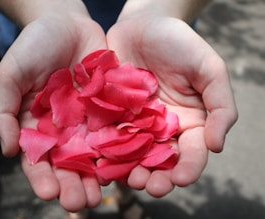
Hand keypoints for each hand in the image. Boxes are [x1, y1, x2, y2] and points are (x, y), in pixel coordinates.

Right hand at [0, 4, 106, 210]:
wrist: (65, 23)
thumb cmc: (33, 46)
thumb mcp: (10, 75)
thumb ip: (3, 111)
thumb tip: (5, 150)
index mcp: (36, 126)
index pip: (37, 159)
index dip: (42, 177)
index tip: (50, 193)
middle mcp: (63, 129)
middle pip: (67, 164)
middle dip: (72, 185)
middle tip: (79, 204)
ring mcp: (87, 120)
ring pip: (92, 155)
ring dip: (96, 177)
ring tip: (101, 195)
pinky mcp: (109, 109)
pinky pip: (115, 132)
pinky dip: (119, 150)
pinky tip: (124, 167)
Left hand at [106, 16, 237, 196]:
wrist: (143, 25)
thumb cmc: (179, 43)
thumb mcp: (209, 69)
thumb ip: (220, 106)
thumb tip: (216, 146)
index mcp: (189, 122)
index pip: (192, 153)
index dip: (188, 168)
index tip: (180, 178)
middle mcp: (162, 129)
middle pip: (161, 162)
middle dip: (158, 178)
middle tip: (150, 186)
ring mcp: (135, 124)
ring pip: (134, 157)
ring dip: (132, 172)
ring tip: (129, 179)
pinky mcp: (112, 116)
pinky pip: (110, 139)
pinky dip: (108, 154)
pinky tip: (104, 164)